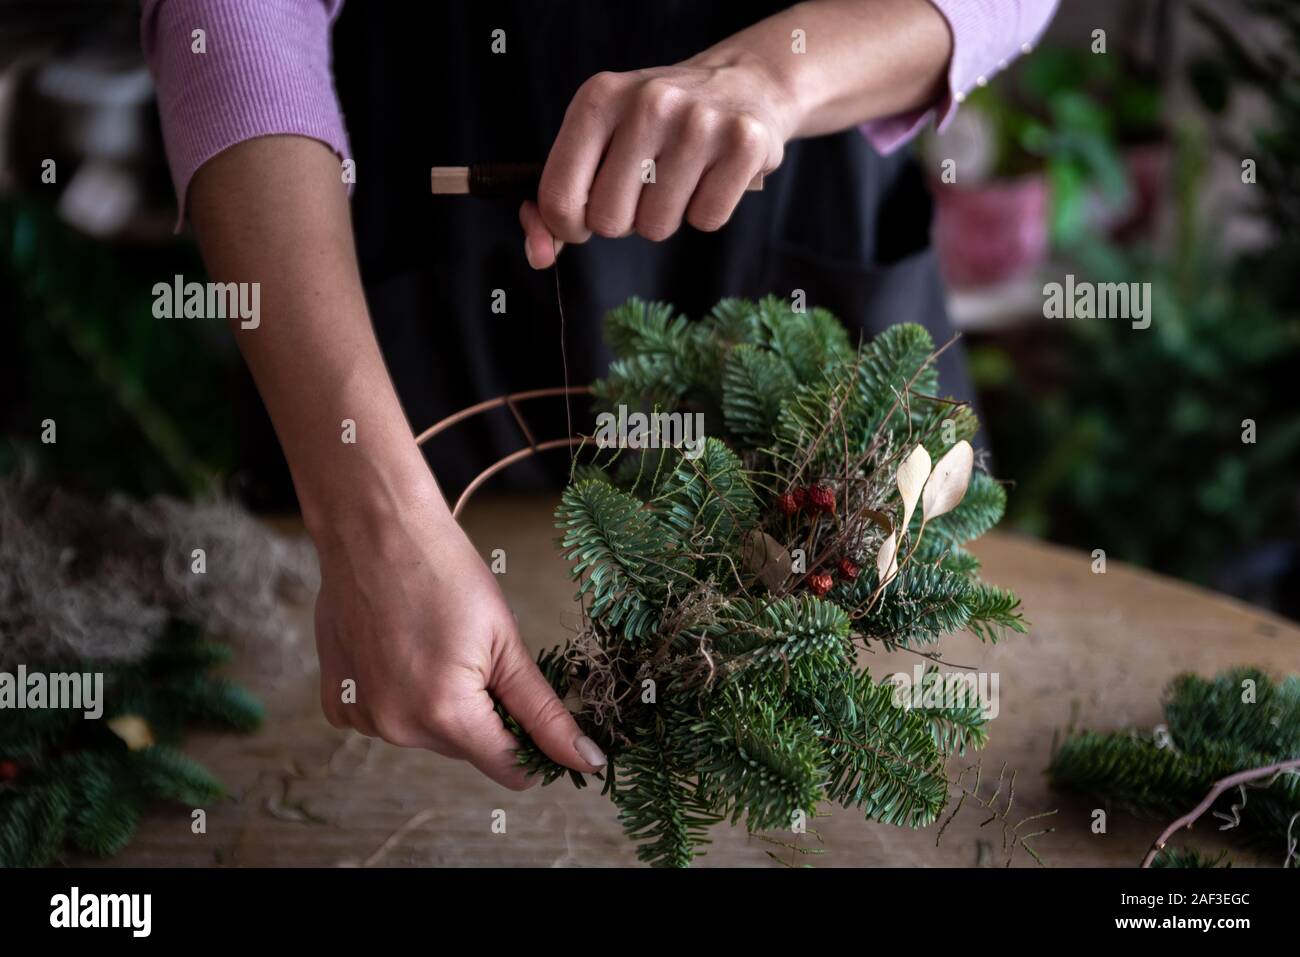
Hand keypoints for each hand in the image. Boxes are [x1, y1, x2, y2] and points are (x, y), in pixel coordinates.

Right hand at [312, 495, 605, 788]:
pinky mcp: (337, 704)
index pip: (510, 770)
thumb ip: (544, 711)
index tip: (537, 714)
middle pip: (468, 748)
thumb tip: (587, 761)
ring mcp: (362, 717)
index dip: (534, 747)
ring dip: (441, 704)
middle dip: (484, 712)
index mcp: (446, 714)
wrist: (375, 530)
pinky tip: (399, 650)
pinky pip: (388, 718)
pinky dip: (402, 695)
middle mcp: (398, 728)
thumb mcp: (506, 642)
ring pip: (428, 733)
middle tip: (474, 651)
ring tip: (433, 643)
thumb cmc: (447, 573)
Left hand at [520, 54, 797, 267]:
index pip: (560, 198)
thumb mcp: (600, 142)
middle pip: (610, 221)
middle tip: (646, 186)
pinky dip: (706, 212)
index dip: (569, 227)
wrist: (743, 83)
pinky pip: (706, 221)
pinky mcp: (745, 143)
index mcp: (599, 97)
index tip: (586, 218)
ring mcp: (699, 122)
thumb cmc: (657, 127)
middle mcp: (648, 102)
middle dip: (625, 220)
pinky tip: (713, 176)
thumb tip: (539, 257)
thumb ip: (560, 201)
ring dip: (666, 217)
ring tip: (682, 177)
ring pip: (658, 227)